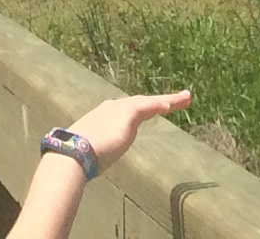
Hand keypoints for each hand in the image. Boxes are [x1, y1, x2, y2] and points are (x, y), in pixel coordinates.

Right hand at [67, 90, 190, 171]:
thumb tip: (95, 159)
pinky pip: (147, 106)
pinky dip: (159, 104)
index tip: (158, 108)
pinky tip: (171, 105)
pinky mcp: (127, 114)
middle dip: (161, 101)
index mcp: (104, 117)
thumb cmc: (78, 156)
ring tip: (186, 99)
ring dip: (168, 100)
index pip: (130, 111)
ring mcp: (119, 110)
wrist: (73, 153)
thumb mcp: (91, 150)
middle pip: (142, 103)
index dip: (146, 108)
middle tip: (180, 100)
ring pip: (148, 102)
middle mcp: (112, 108)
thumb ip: (97, 150)